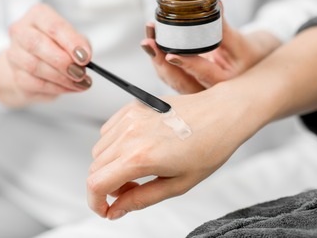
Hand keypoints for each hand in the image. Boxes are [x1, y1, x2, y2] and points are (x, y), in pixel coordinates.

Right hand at [0, 4, 91, 106]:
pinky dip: (56, 88)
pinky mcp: (16, 74)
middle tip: (81, 73)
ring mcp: (14, 53)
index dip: (71, 42)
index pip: (54, 26)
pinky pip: (35, 83)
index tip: (85, 58)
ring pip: (35, 66)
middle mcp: (21, 31)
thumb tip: (84, 58)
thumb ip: (80, 44)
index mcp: (38, 15)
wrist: (34, 67)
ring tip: (79, 83)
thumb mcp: (73, 39)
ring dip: (61, 78)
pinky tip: (69, 87)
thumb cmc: (57, 47)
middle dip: (62, 61)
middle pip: (37, 44)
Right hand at [87, 83, 261, 219]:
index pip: (96, 183)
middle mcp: (130, 134)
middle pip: (95, 167)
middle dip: (107, 185)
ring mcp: (129, 117)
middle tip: (132, 189)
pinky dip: (114, 145)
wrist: (221, 113)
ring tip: (138, 168)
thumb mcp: (178, 184)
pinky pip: (108, 131)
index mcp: (140, 156)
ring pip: (99, 150)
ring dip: (110, 165)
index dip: (95, 202)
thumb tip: (116, 210)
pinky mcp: (132, 106)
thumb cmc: (208, 147)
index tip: (105, 209)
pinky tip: (137, 148)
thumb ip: (140, 199)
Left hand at [141, 18, 280, 93]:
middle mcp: (205, 90)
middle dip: (160, 60)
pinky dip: (158, 58)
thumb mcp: (239, 41)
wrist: (246, 66)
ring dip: (155, 58)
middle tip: (148, 42)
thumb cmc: (245, 54)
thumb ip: (223, 25)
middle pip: (178, 79)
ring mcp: (192, 89)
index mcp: (223, 82)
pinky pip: (168, 73)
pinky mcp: (184, 82)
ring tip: (147, 38)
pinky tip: (151, 42)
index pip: (202, 73)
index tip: (170, 55)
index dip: (186, 64)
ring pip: (170, 77)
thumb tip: (215, 2)